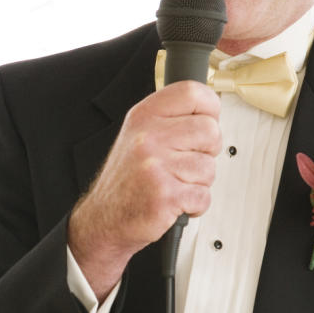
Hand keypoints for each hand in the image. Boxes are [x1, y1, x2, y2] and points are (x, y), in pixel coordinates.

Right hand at [68, 80, 220, 299]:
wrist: (103, 220)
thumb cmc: (125, 181)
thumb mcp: (137, 136)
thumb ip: (169, 120)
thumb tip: (209, 114)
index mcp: (143, 117)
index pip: (191, 92)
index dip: (209, 107)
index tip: (207, 119)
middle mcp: (147, 137)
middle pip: (209, 130)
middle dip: (208, 151)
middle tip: (187, 162)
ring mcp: (155, 166)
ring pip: (209, 167)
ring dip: (199, 182)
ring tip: (174, 184)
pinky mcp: (165, 195)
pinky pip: (204, 195)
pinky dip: (195, 204)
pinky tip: (174, 201)